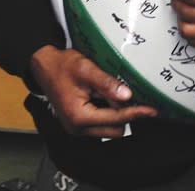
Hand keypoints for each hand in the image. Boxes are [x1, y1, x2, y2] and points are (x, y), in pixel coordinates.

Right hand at [30, 45, 157, 137]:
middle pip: (115, 129)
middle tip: (137, 97)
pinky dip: (108, 112)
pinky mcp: (78, 123)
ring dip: (117, 114)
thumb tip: (127, 95)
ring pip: (109, 128)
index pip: (116, 118)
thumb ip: (106, 83)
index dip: (135, 113)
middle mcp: (77, 128)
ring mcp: (77, 128)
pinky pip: (100, 123)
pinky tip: (109, 96)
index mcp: (79, 117)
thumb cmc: (61, 66)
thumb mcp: (85, 69)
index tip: (151, 110)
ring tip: (119, 93)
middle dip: (126, 114)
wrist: (43, 66)